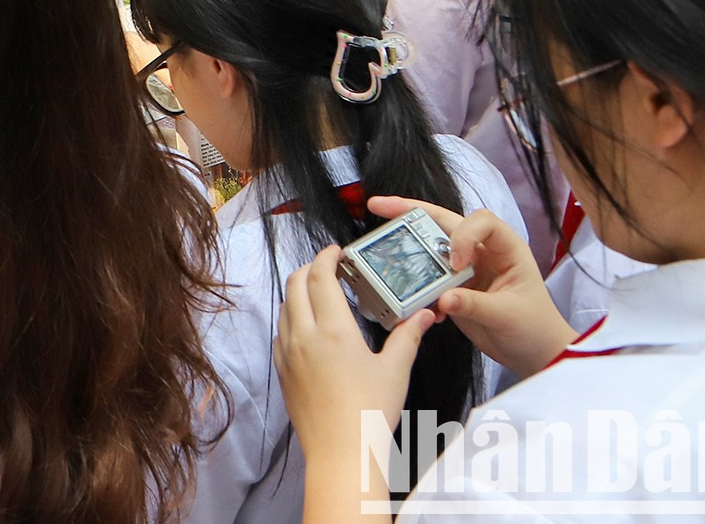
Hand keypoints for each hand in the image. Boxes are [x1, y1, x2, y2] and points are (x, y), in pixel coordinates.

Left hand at [275, 245, 433, 460]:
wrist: (341, 453)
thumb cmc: (371, 412)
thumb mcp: (396, 370)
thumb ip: (408, 337)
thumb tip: (425, 314)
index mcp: (333, 330)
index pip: (320, 277)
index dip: (326, 257)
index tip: (336, 251)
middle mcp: (304, 335)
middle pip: (296, 284)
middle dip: (310, 268)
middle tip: (329, 267)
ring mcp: (288, 353)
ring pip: (285, 306)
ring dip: (299, 292)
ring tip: (321, 294)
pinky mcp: (281, 371)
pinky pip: (280, 332)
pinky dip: (291, 318)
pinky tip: (309, 328)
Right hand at [365, 196, 573, 378]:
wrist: (535, 354)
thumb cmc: (534, 328)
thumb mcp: (507, 316)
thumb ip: (474, 305)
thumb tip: (443, 299)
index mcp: (505, 249)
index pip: (481, 221)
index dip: (464, 235)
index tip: (455, 263)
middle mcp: (483, 251)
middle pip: (445, 221)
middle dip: (411, 212)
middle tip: (378, 207)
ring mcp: (466, 267)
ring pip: (431, 245)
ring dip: (407, 245)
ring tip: (380, 242)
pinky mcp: (454, 285)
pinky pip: (428, 275)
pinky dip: (415, 282)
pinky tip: (409, 295)